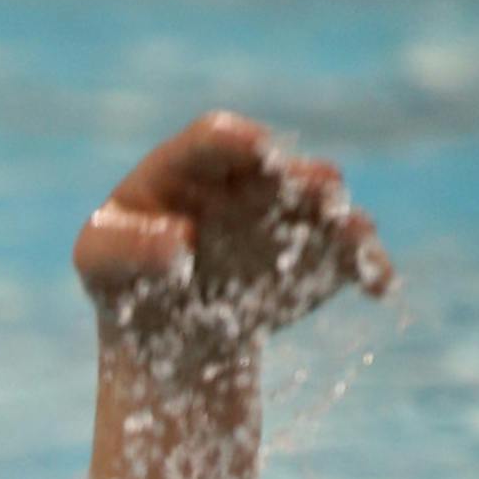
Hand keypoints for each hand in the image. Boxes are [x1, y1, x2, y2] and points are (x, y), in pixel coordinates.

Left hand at [74, 112, 391, 356]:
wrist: (168, 338)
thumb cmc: (124, 282)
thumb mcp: (100, 262)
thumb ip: (124, 245)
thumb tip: (181, 242)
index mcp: (192, 164)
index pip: (214, 139)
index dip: (236, 141)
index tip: (257, 148)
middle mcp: (252, 179)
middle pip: (282, 168)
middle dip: (299, 178)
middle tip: (314, 191)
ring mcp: (290, 216)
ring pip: (325, 206)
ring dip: (340, 217)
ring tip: (352, 234)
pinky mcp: (320, 259)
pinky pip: (353, 258)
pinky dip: (369, 267)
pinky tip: (378, 283)